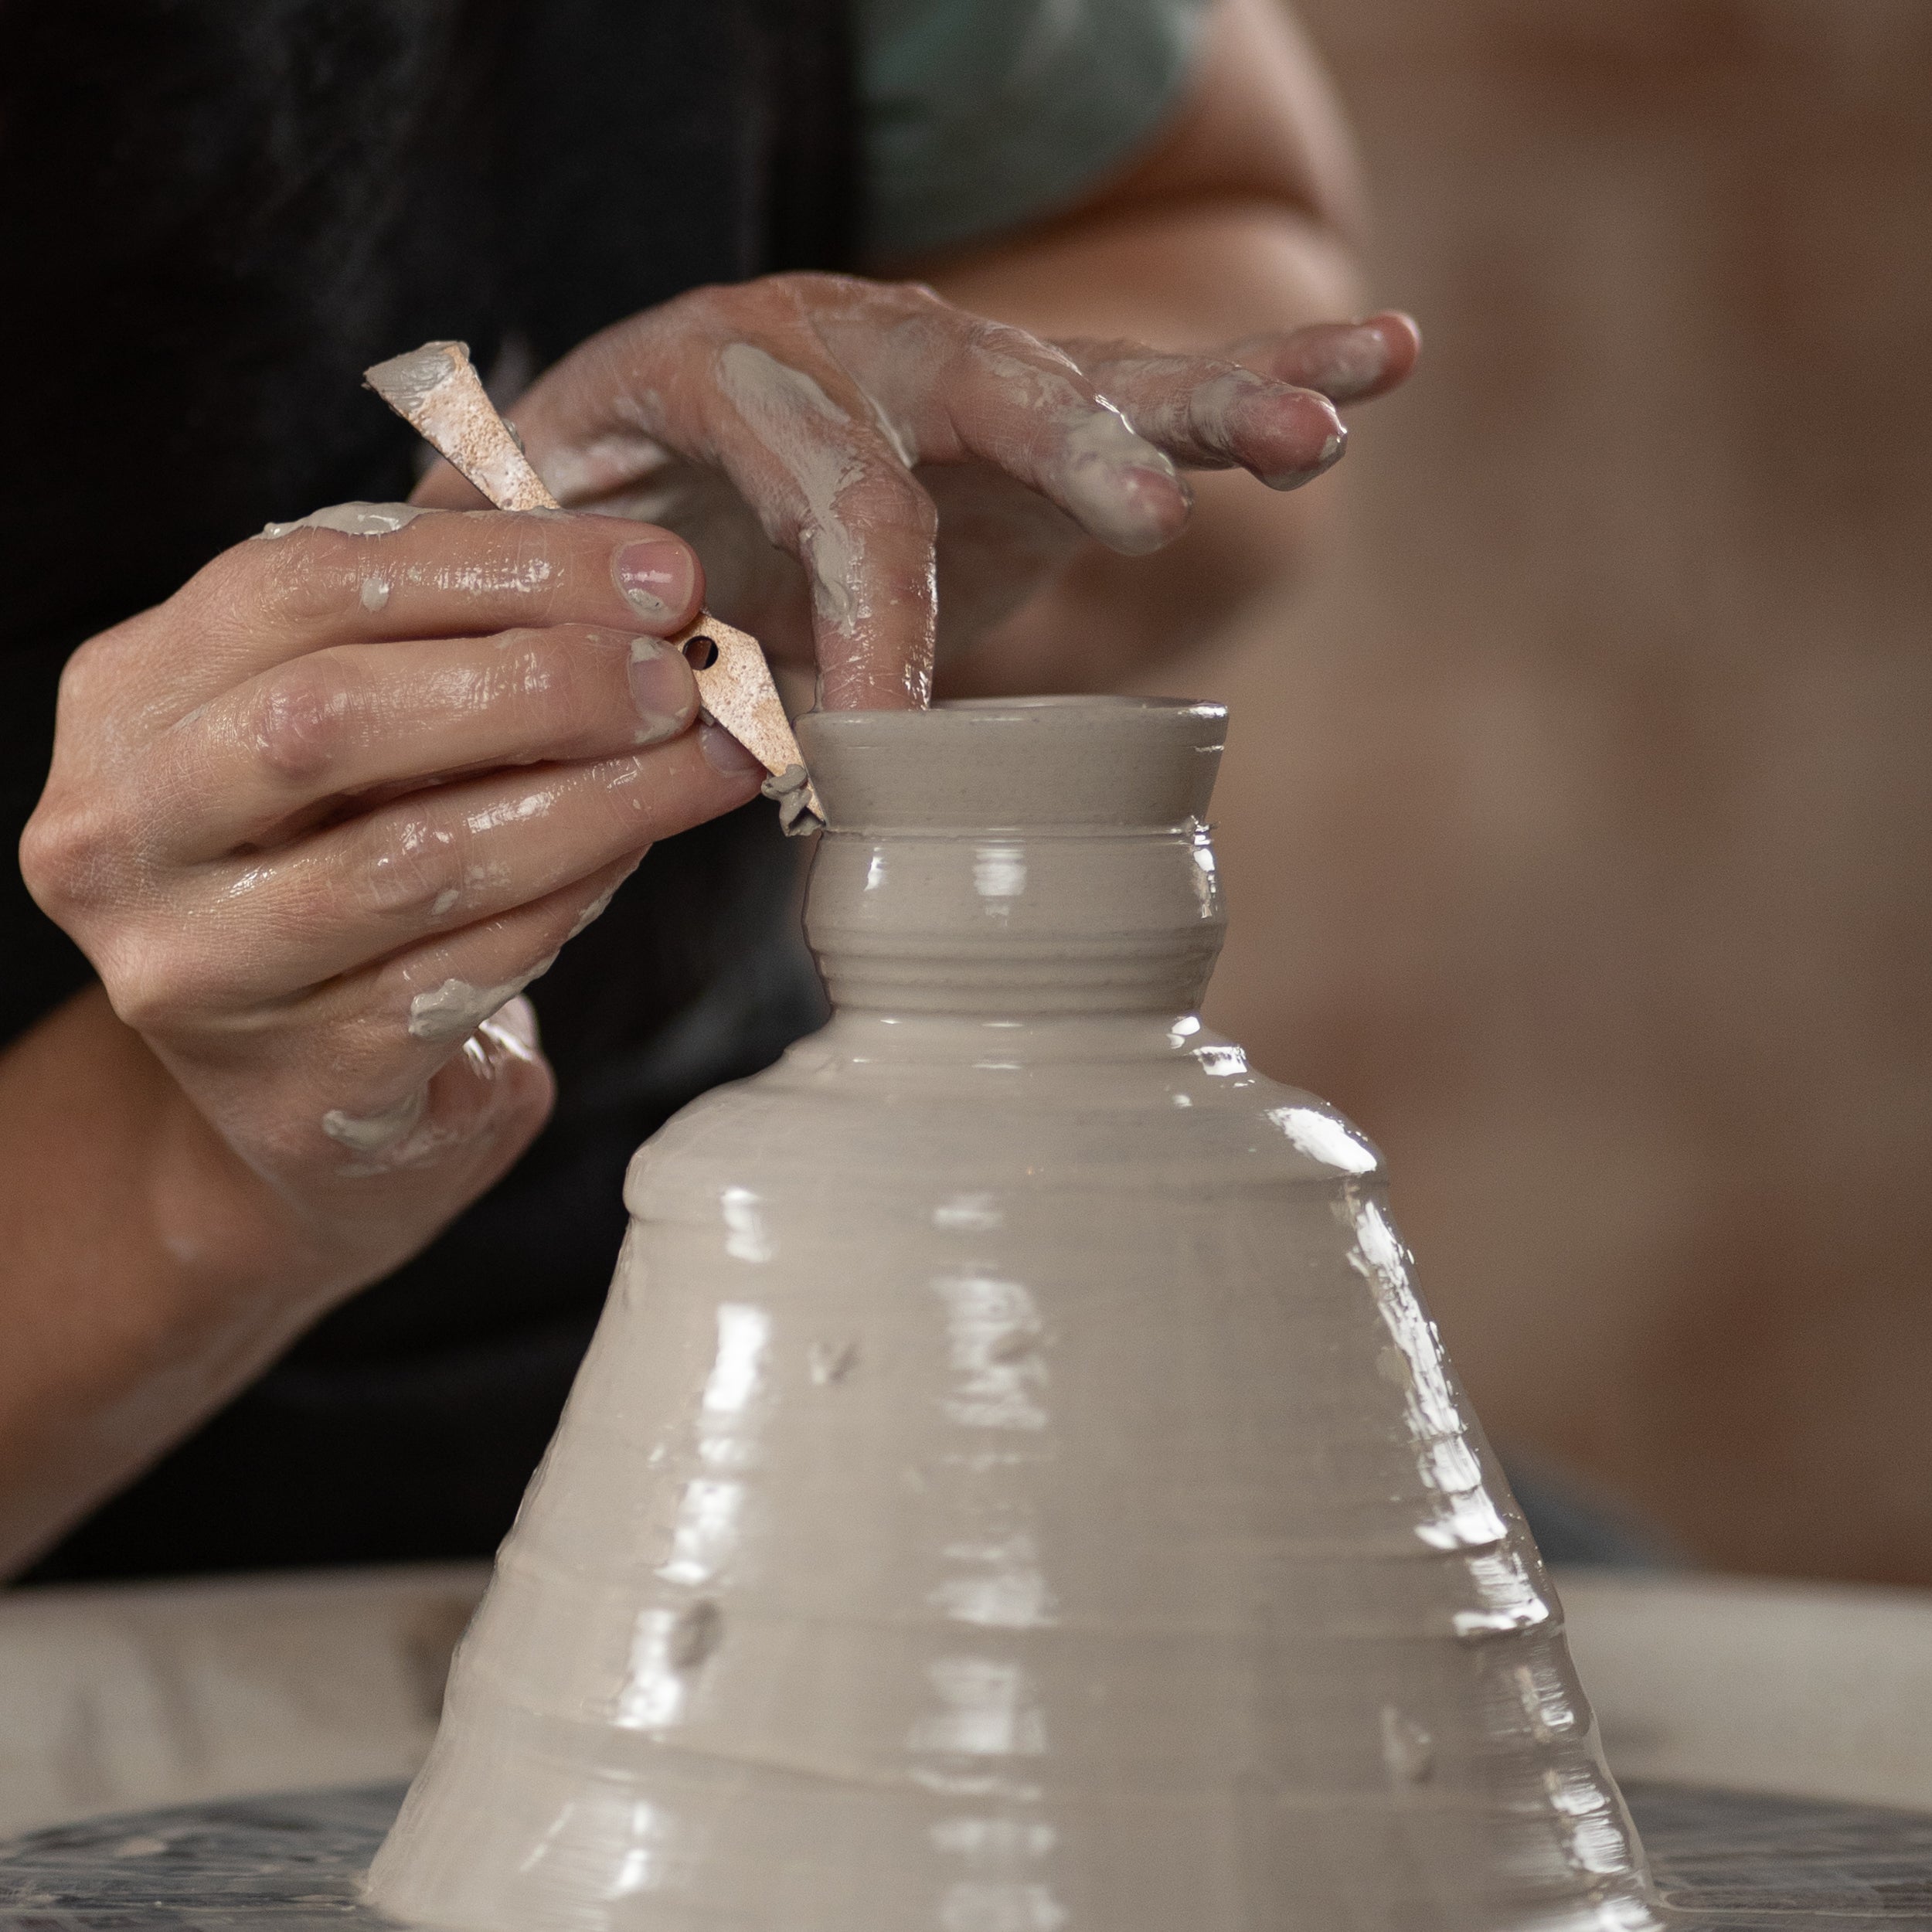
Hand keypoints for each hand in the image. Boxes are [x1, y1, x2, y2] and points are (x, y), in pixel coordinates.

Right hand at [20, 508, 766, 1309]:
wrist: (301, 1097)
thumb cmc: (338, 867)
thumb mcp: (351, 734)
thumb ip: (444, 645)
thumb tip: (638, 592)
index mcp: (128, 701)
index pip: (302, 583)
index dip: (498, 566)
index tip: (657, 576)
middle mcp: (123, 835)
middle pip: (332, 717)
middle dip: (541, 685)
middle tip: (679, 680)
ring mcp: (198, 972)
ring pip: (417, 858)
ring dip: (594, 800)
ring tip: (705, 763)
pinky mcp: (297, 1083)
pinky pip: (467, 968)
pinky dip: (574, 896)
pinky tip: (637, 851)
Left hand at [420, 274, 1416, 708]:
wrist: (645, 451)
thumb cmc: (596, 522)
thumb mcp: (545, 558)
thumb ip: (566, 620)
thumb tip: (615, 734)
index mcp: (711, 365)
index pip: (818, 479)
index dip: (863, 605)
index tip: (881, 738)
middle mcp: (846, 337)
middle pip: (969, 380)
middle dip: (1060, 451)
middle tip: (1139, 525)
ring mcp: (952, 365)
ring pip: (1090, 370)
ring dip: (1212, 396)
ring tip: (1321, 427)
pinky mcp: (1035, 408)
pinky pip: (1159, 378)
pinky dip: (1269, 368)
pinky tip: (1385, 359)